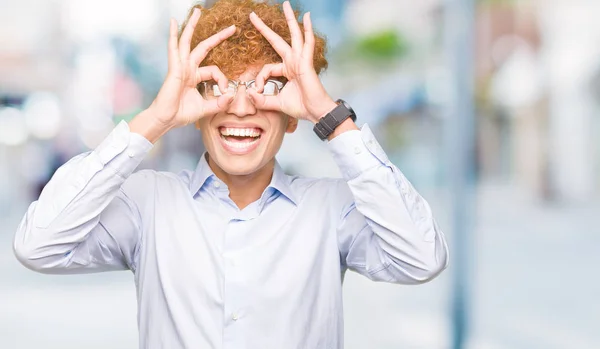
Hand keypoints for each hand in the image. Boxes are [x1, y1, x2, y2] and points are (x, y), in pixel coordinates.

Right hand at [150, 9, 236, 127]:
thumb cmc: (181, 114)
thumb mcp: (206, 108)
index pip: (215, 70)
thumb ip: (219, 103)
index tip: (226, 91)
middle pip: (204, 47)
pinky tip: (173, 22)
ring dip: (193, 26)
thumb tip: (232, 96)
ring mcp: (180, 66)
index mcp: (195, 76)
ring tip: (198, 11)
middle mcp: (188, 68)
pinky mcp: (174, 68)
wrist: (167, 119)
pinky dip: (173, 35)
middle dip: (218, 37)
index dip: (223, 80)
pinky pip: (174, 48)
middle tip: (232, 28)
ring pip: (187, 41)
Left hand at [247, 1, 336, 123]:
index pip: (266, 68)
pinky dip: (308, 30)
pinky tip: (307, 17)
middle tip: (253, 15)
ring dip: (290, 19)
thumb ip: (262, 100)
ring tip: (285, 5)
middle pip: (278, 40)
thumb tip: (249, 94)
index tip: (258, 90)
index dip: (259, 79)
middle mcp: (293, 62)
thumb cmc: (301, 107)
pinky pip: (307, 43)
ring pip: (294, 35)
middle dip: (265, 28)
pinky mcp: (307, 63)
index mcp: (287, 70)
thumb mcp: (276, 103)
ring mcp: (301, 60)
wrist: (316, 112)